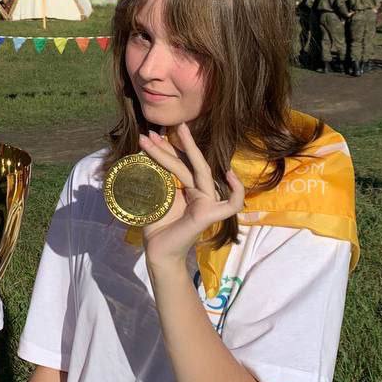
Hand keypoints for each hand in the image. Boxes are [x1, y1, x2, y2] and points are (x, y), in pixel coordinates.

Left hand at [138, 123, 244, 266]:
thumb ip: (157, 178)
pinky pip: (232, 204)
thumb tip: (144, 152)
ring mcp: (207, 202)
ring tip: (156, 138)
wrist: (157, 251)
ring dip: (177, 152)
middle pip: (189, 162)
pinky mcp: (209, 214)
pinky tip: (229, 175)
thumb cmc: (156, 227)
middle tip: (152, 129)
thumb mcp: (155, 197)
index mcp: (189, 188)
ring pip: (198, 171)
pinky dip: (237, 190)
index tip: (148, 137)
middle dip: (173, 143)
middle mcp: (200, 192)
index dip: (166, 149)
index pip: (181, 162)